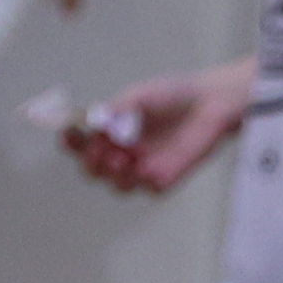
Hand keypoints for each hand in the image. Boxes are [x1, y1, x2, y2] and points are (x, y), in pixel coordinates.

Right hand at [66, 58, 254, 192]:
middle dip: (90, 163)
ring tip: (122, 159)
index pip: (80, 143)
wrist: (213, 102)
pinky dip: (147, 180)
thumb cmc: (175, 95)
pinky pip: (152, 188)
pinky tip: (148, 167)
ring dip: (115, 175)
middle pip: (93, 170)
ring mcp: (143, 167)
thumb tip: (96, 119)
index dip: (71, 142)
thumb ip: (119, 107)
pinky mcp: (168, 177)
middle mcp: (122, 152)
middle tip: (99, 151)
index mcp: (110, 132)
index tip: (70, 132)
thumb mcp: (142, 95)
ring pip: (119, 185)